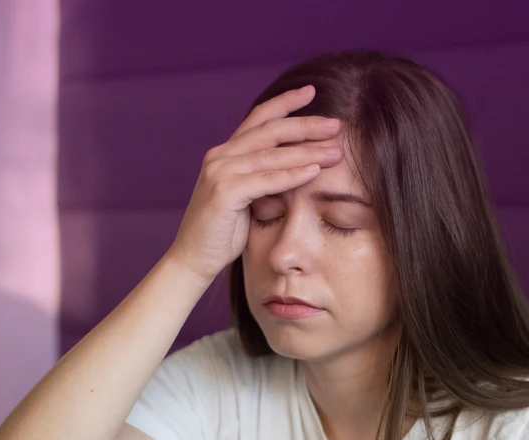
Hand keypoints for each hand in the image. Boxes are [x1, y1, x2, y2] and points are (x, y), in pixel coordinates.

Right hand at [165, 84, 344, 282]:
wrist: (192, 259)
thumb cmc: (222, 233)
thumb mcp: (245, 198)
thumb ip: (263, 178)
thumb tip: (297, 167)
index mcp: (225, 153)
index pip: (259, 119)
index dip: (285, 103)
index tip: (311, 91)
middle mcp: (220, 155)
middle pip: (270, 131)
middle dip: (306, 125)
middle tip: (336, 124)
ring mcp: (220, 171)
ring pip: (272, 154)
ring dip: (307, 151)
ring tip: (336, 151)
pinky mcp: (224, 192)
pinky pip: (266, 180)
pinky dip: (291, 175)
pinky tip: (314, 171)